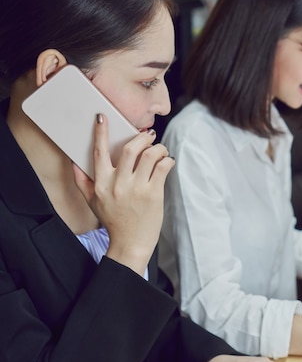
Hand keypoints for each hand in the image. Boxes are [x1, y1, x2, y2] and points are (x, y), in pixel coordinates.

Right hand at [73, 114, 174, 274]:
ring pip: (150, 156)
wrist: (130, 244)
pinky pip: (163, 168)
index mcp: (102, 184)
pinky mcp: (154, 195)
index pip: (99, 152)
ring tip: (160, 150)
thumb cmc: (113, 221)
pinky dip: (167, 160)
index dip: (100, 133)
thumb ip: (83, 181)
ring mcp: (137, 189)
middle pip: (130, 149)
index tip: (102, 117)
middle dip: (141, 138)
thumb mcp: (92, 202)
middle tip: (147, 136)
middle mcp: (118, 184)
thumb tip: (73, 161)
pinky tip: (167, 162)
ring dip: (158, 148)